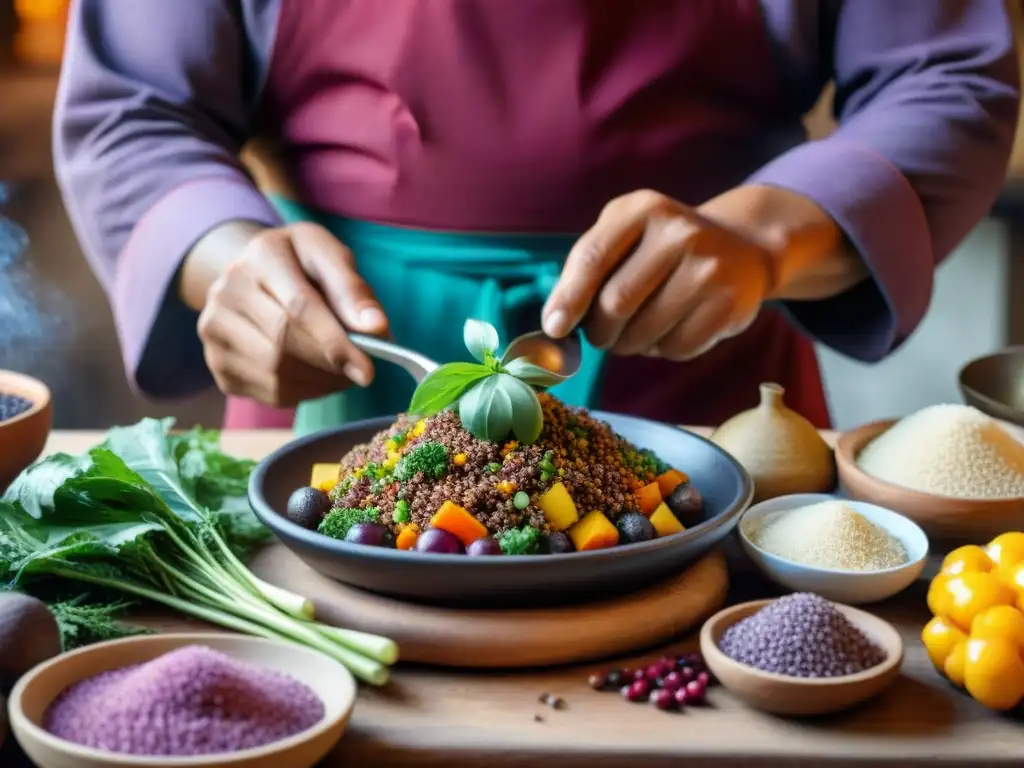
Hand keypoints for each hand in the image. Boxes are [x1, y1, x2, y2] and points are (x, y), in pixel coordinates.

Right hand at [183, 221, 388, 406]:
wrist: (254, 272)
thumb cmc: (302, 264)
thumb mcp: (330, 257)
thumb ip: (353, 290)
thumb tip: (377, 328)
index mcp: (262, 255)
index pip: (299, 306)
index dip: (335, 342)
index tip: (368, 370)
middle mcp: (227, 291)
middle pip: (284, 344)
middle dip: (331, 365)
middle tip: (362, 374)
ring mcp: (214, 329)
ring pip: (275, 373)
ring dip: (320, 382)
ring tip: (344, 373)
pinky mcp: (217, 362)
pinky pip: (267, 392)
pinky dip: (303, 393)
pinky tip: (318, 378)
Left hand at [542, 190, 778, 360]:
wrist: (742, 247)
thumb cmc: (662, 248)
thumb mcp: (625, 235)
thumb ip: (586, 269)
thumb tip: (554, 325)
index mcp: (643, 209)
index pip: (593, 257)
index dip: (568, 298)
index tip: (553, 329)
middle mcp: (679, 232)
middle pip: (616, 303)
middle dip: (599, 331)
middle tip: (601, 335)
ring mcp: (709, 268)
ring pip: (643, 332)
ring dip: (627, 345)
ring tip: (637, 330)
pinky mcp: (729, 303)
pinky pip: (675, 348)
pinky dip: (661, 350)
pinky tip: (669, 330)